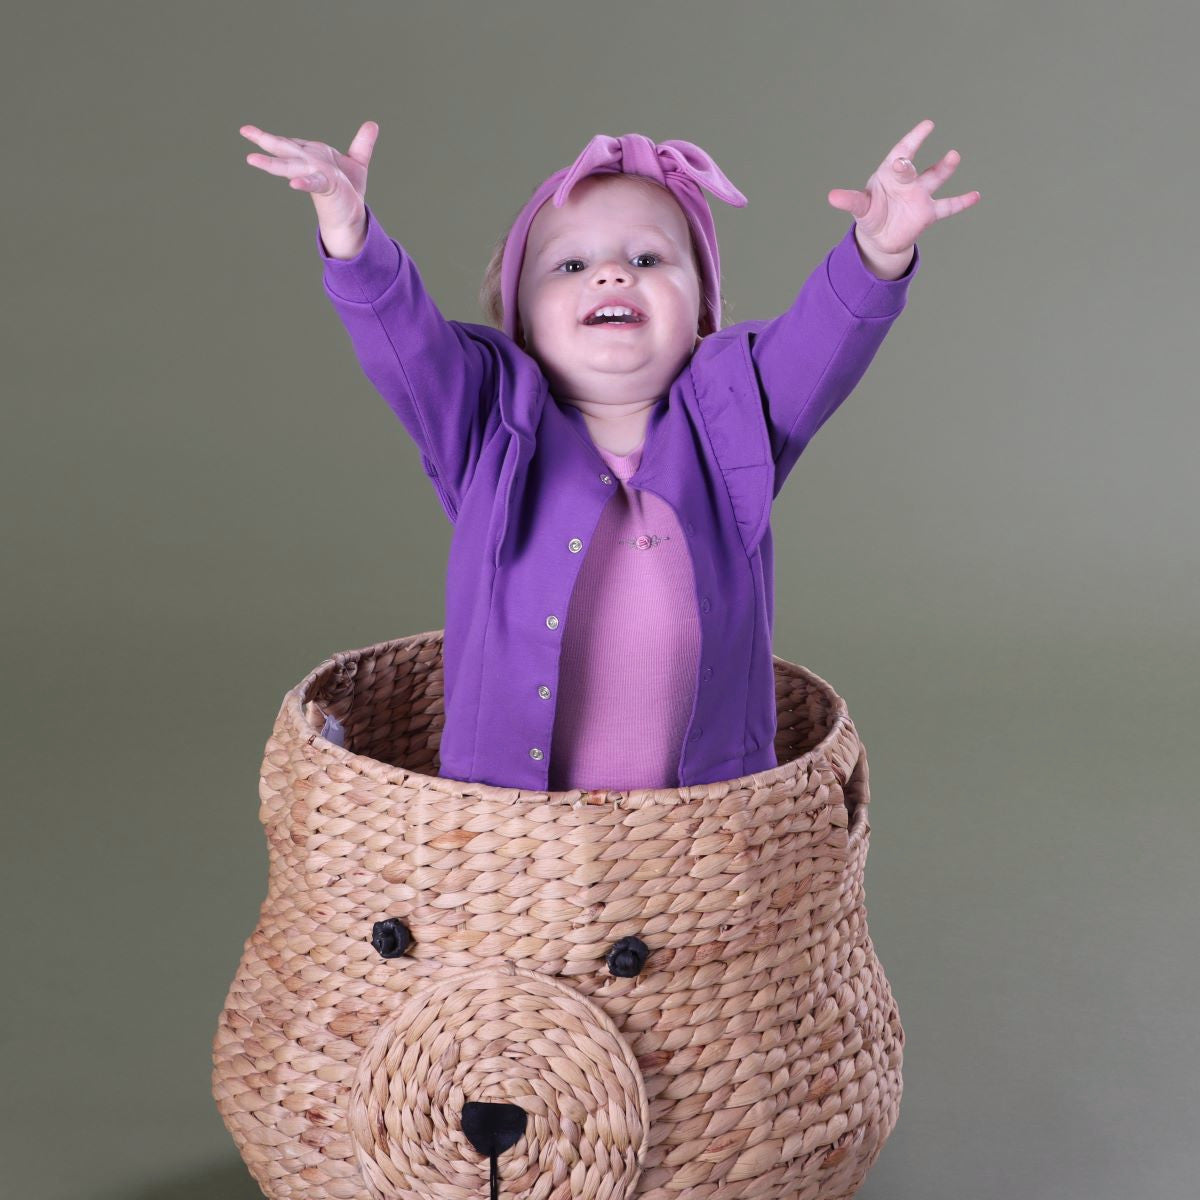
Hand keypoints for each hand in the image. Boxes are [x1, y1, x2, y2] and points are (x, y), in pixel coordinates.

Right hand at [239, 120, 378, 237]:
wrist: (354, 214)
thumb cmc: (349, 189)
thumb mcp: (357, 162)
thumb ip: (362, 143)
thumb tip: (372, 124)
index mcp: (314, 154)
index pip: (294, 144)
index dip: (279, 140)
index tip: (254, 133)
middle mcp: (311, 162)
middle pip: (286, 149)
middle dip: (264, 139)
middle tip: (244, 130)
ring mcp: (316, 174)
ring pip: (291, 165)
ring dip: (271, 162)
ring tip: (250, 158)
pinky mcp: (327, 186)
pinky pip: (314, 183)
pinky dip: (304, 182)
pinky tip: (294, 184)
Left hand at [827, 119, 979, 257]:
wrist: (882, 236)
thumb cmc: (871, 213)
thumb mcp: (861, 208)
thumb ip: (850, 200)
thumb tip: (831, 197)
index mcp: (890, 174)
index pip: (901, 153)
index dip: (912, 140)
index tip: (927, 125)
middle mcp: (908, 181)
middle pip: (913, 169)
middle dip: (910, 167)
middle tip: (907, 162)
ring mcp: (920, 195)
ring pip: (934, 179)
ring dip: (944, 169)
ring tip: (954, 156)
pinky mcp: (928, 213)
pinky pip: (947, 206)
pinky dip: (961, 202)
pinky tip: (976, 196)